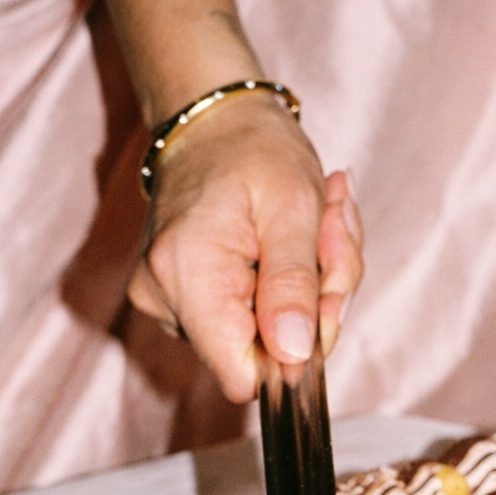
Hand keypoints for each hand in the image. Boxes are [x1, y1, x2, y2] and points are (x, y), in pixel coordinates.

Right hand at [127, 95, 362, 402]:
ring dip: (307, 288)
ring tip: (314, 224)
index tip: (323, 296)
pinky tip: (289, 238)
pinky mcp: (180, 301)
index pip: (244, 375)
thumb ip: (294, 286)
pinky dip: (285, 285)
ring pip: (262, 337)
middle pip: (261, 356)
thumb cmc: (255, 149)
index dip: (296, 352)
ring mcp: (167, 303)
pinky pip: (249, 319)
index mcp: (187, 275)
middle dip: (314, 304)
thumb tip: (294, 357)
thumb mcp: (294, 206)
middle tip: (331, 236)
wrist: (214, 119)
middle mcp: (164, 299)